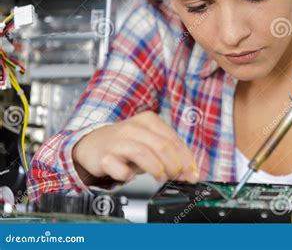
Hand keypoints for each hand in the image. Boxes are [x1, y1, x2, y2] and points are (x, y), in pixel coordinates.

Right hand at [72, 110, 198, 184]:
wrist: (91, 144)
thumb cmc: (126, 145)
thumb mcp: (149, 143)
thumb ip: (169, 154)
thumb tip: (189, 172)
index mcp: (149, 121)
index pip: (174, 140)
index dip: (186, 159)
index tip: (192, 174)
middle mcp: (133, 128)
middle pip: (161, 145)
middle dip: (175, 165)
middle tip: (179, 177)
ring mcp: (118, 141)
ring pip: (142, 152)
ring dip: (156, 168)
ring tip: (162, 178)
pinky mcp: (104, 156)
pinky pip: (119, 168)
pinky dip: (128, 175)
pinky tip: (130, 176)